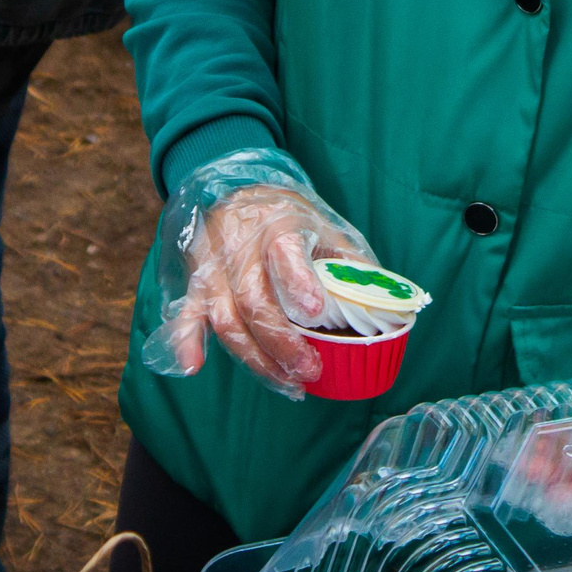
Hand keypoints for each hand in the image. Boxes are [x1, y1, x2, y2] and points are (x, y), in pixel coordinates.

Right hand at [158, 184, 360, 396]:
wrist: (238, 188)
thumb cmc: (290, 217)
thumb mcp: (326, 227)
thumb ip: (350, 264)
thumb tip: (386, 303)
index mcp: (279, 225)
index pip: (285, 253)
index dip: (297, 282)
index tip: (314, 311)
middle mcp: (241, 244)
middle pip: (254, 300)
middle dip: (281, 342)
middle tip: (308, 371)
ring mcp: (214, 264)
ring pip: (225, 317)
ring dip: (254, 357)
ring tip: (286, 383)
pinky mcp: (197, 280)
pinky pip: (187, 312)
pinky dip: (186, 340)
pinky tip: (192, 366)